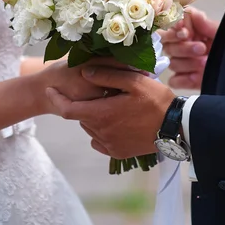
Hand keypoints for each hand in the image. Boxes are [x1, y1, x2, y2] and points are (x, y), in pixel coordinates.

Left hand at [45, 65, 175, 158]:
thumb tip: (85, 72)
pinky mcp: (118, 152)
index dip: (56, 99)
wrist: (176, 128)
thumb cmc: (156, 101)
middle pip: (81, 117)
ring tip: (111, 106)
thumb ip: (107, 76)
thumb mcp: (134, 81)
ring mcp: (109, 145)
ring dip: (94, 117)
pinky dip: (101, 132)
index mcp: (101, 114)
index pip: (68, 109)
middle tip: (100, 93)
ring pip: (91, 129)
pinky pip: (100, 142)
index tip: (49, 90)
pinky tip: (114, 123)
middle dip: (83, 104)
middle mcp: (101, 132)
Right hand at [159, 7, 218, 89]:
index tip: (184, 32)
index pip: (171, 26)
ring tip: (205, 64)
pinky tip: (196, 77)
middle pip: (168, 45)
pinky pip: (174, 81)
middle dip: (184, 47)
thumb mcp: (223, 34)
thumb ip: (207, 25)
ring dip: (187, 63)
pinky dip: (183, 79)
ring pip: (172, 62)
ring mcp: (185, 64)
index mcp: (193, 31)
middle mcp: (185, 46)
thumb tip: (193, 14)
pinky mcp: (186, 80)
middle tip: (202, 49)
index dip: (174, 29)